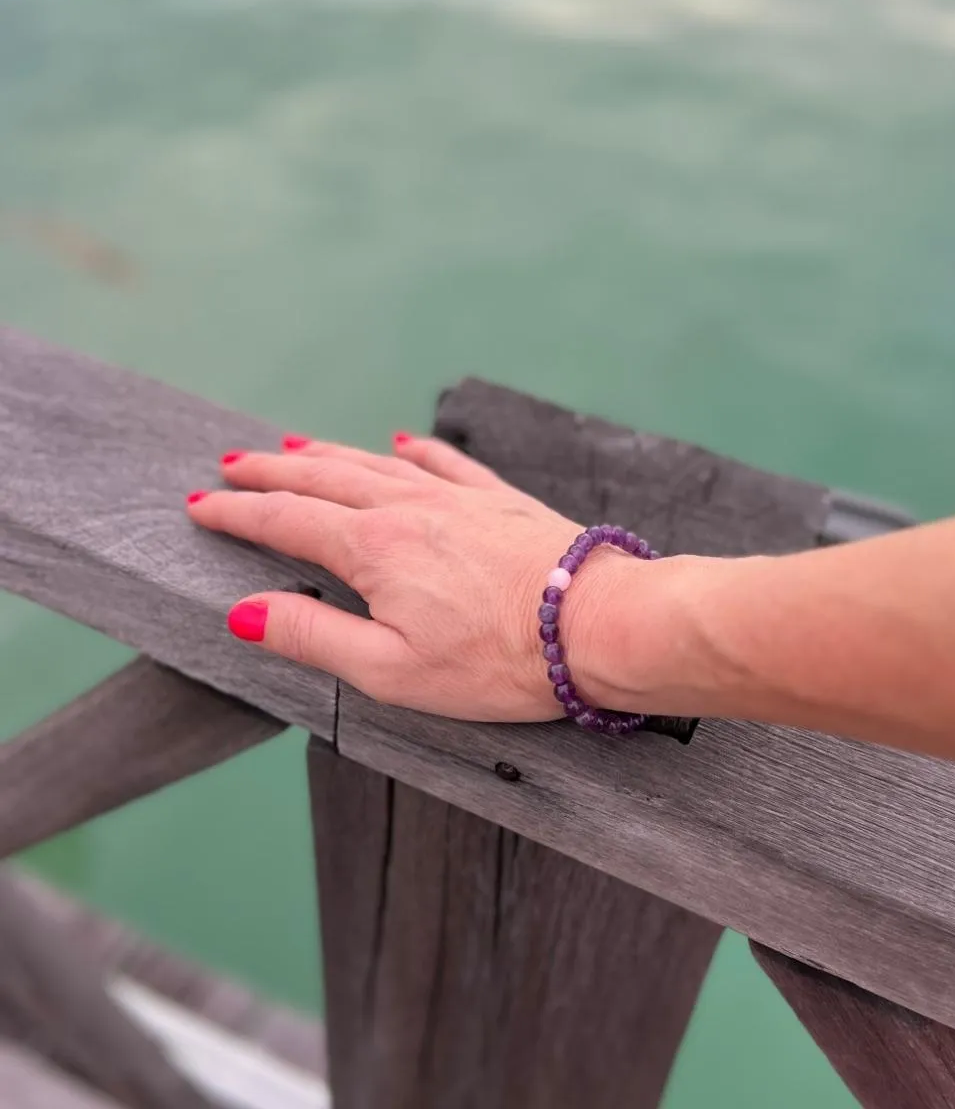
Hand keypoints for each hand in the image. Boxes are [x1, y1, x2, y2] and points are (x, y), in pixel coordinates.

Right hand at [186, 434, 642, 720]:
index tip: (203, 507)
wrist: (596, 624)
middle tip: (232, 465)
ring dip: (329, 455)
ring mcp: (458, 499)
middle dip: (271, 472)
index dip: (239, 514)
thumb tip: (245, 611)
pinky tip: (402, 440)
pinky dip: (415, 449)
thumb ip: (314, 636)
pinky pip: (446, 462)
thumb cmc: (497, 662)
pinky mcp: (501, 502)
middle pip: (323, 479)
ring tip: (295, 447)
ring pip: (376, 464)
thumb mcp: (390, 670)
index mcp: (373, 550)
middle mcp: (409, 509)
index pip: (286, 521)